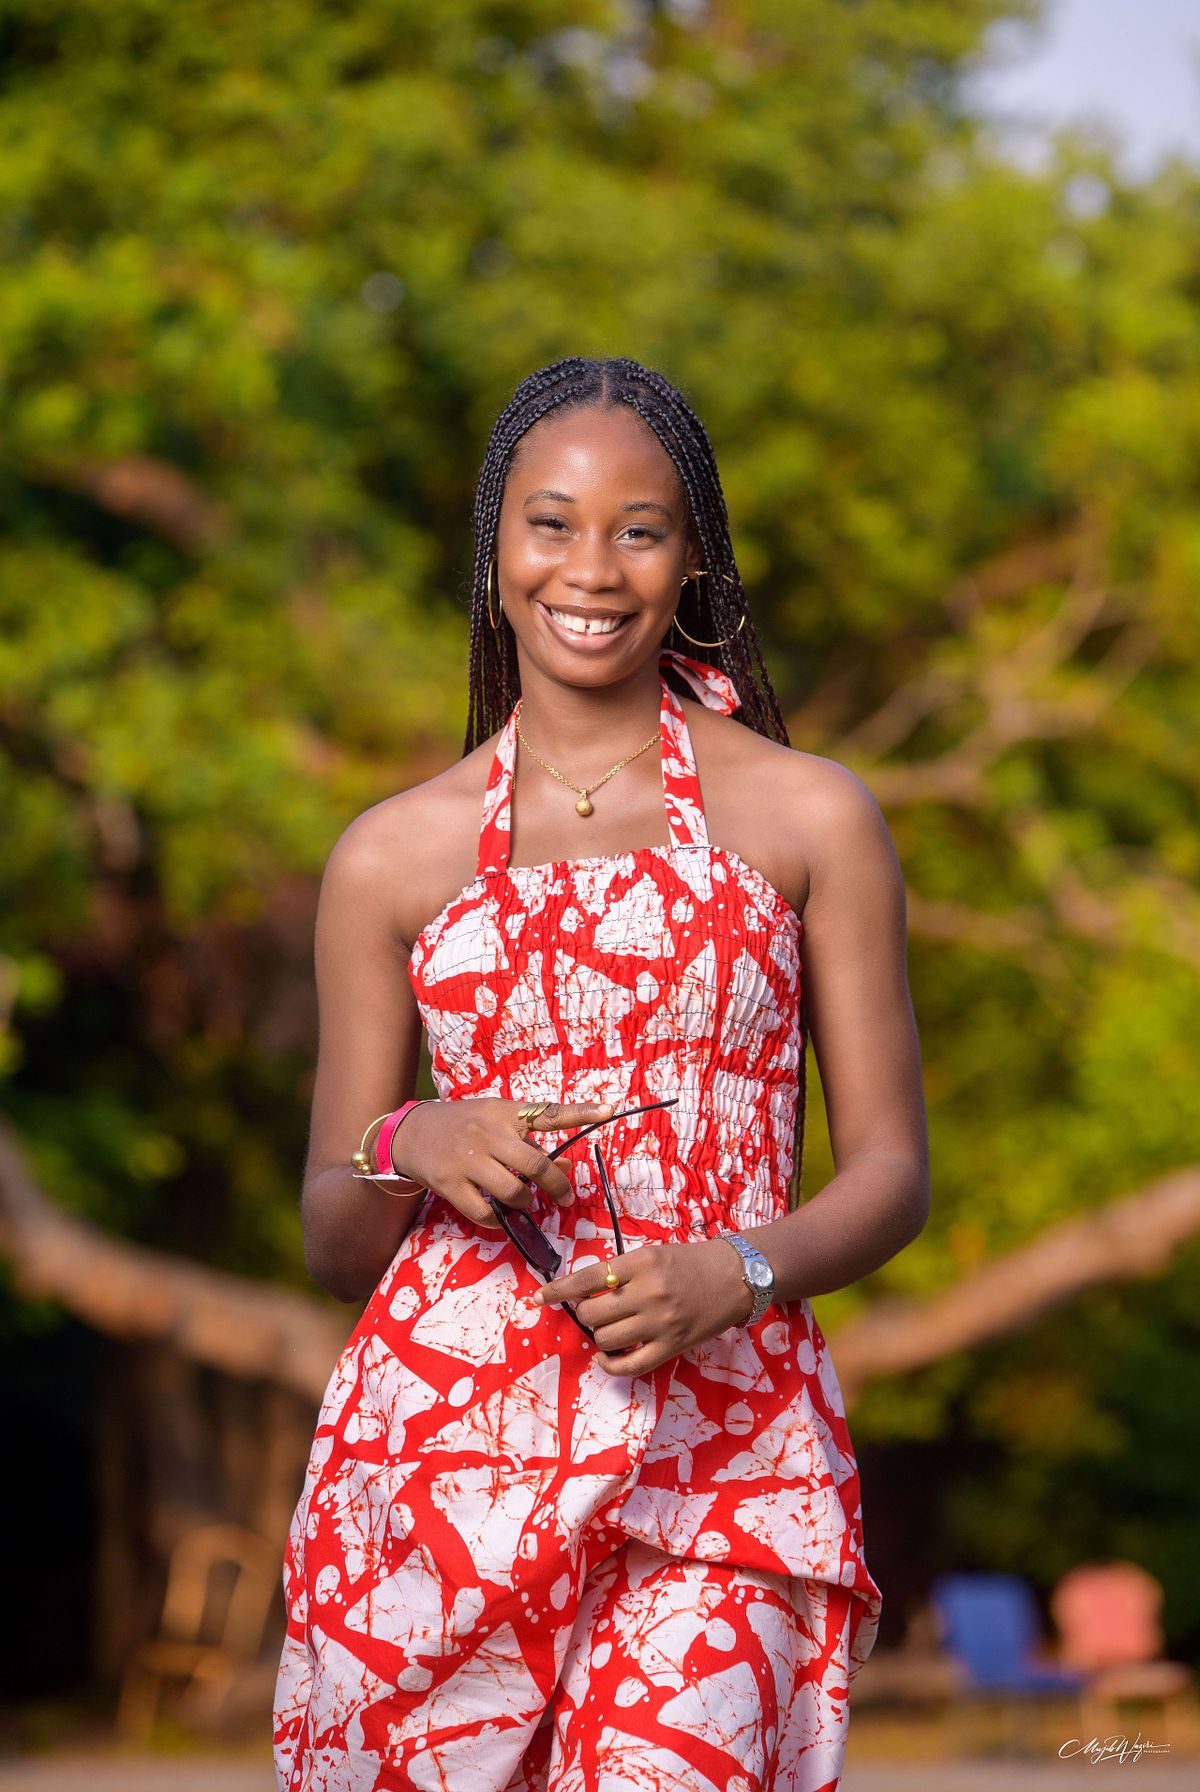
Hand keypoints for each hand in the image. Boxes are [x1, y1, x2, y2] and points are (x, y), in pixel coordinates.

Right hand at [395, 1097, 614, 1228]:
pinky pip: (485, 1212)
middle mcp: (488, 1134)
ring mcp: (468, 1160)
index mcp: (504, 1113)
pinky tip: (498, 1214)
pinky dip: (498, 1219)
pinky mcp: (451, 1184)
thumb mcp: (493, 1116)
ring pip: (513, 1192)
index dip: (581, 1112)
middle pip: (536, 1165)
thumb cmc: (463, 1124)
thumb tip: (560, 1166)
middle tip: (566, 1198)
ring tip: (525, 1201)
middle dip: (558, 1187)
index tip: (610, 1110)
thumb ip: (524, 1136)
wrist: (412, 1133)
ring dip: (526, 1203)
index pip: (548, 1113)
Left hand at [534, 1236, 754, 1375]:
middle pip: (592, 1312)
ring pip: (605, 1338)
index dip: (559, 1290)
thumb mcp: (653, 1254)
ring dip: (600, 1335)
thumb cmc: (690, 1261)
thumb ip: (621, 1271)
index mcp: (641, 1262)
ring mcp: (660, 1323)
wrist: (734, 1277)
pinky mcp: (672, 1347)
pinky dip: (610, 1365)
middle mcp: (649, 1292)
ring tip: (613, 1326)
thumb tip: (582, 1294)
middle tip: (599, 1308)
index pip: (588, 1278)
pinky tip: (606, 1358)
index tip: (540, 1297)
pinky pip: (629, 1366)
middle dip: (587, 1313)